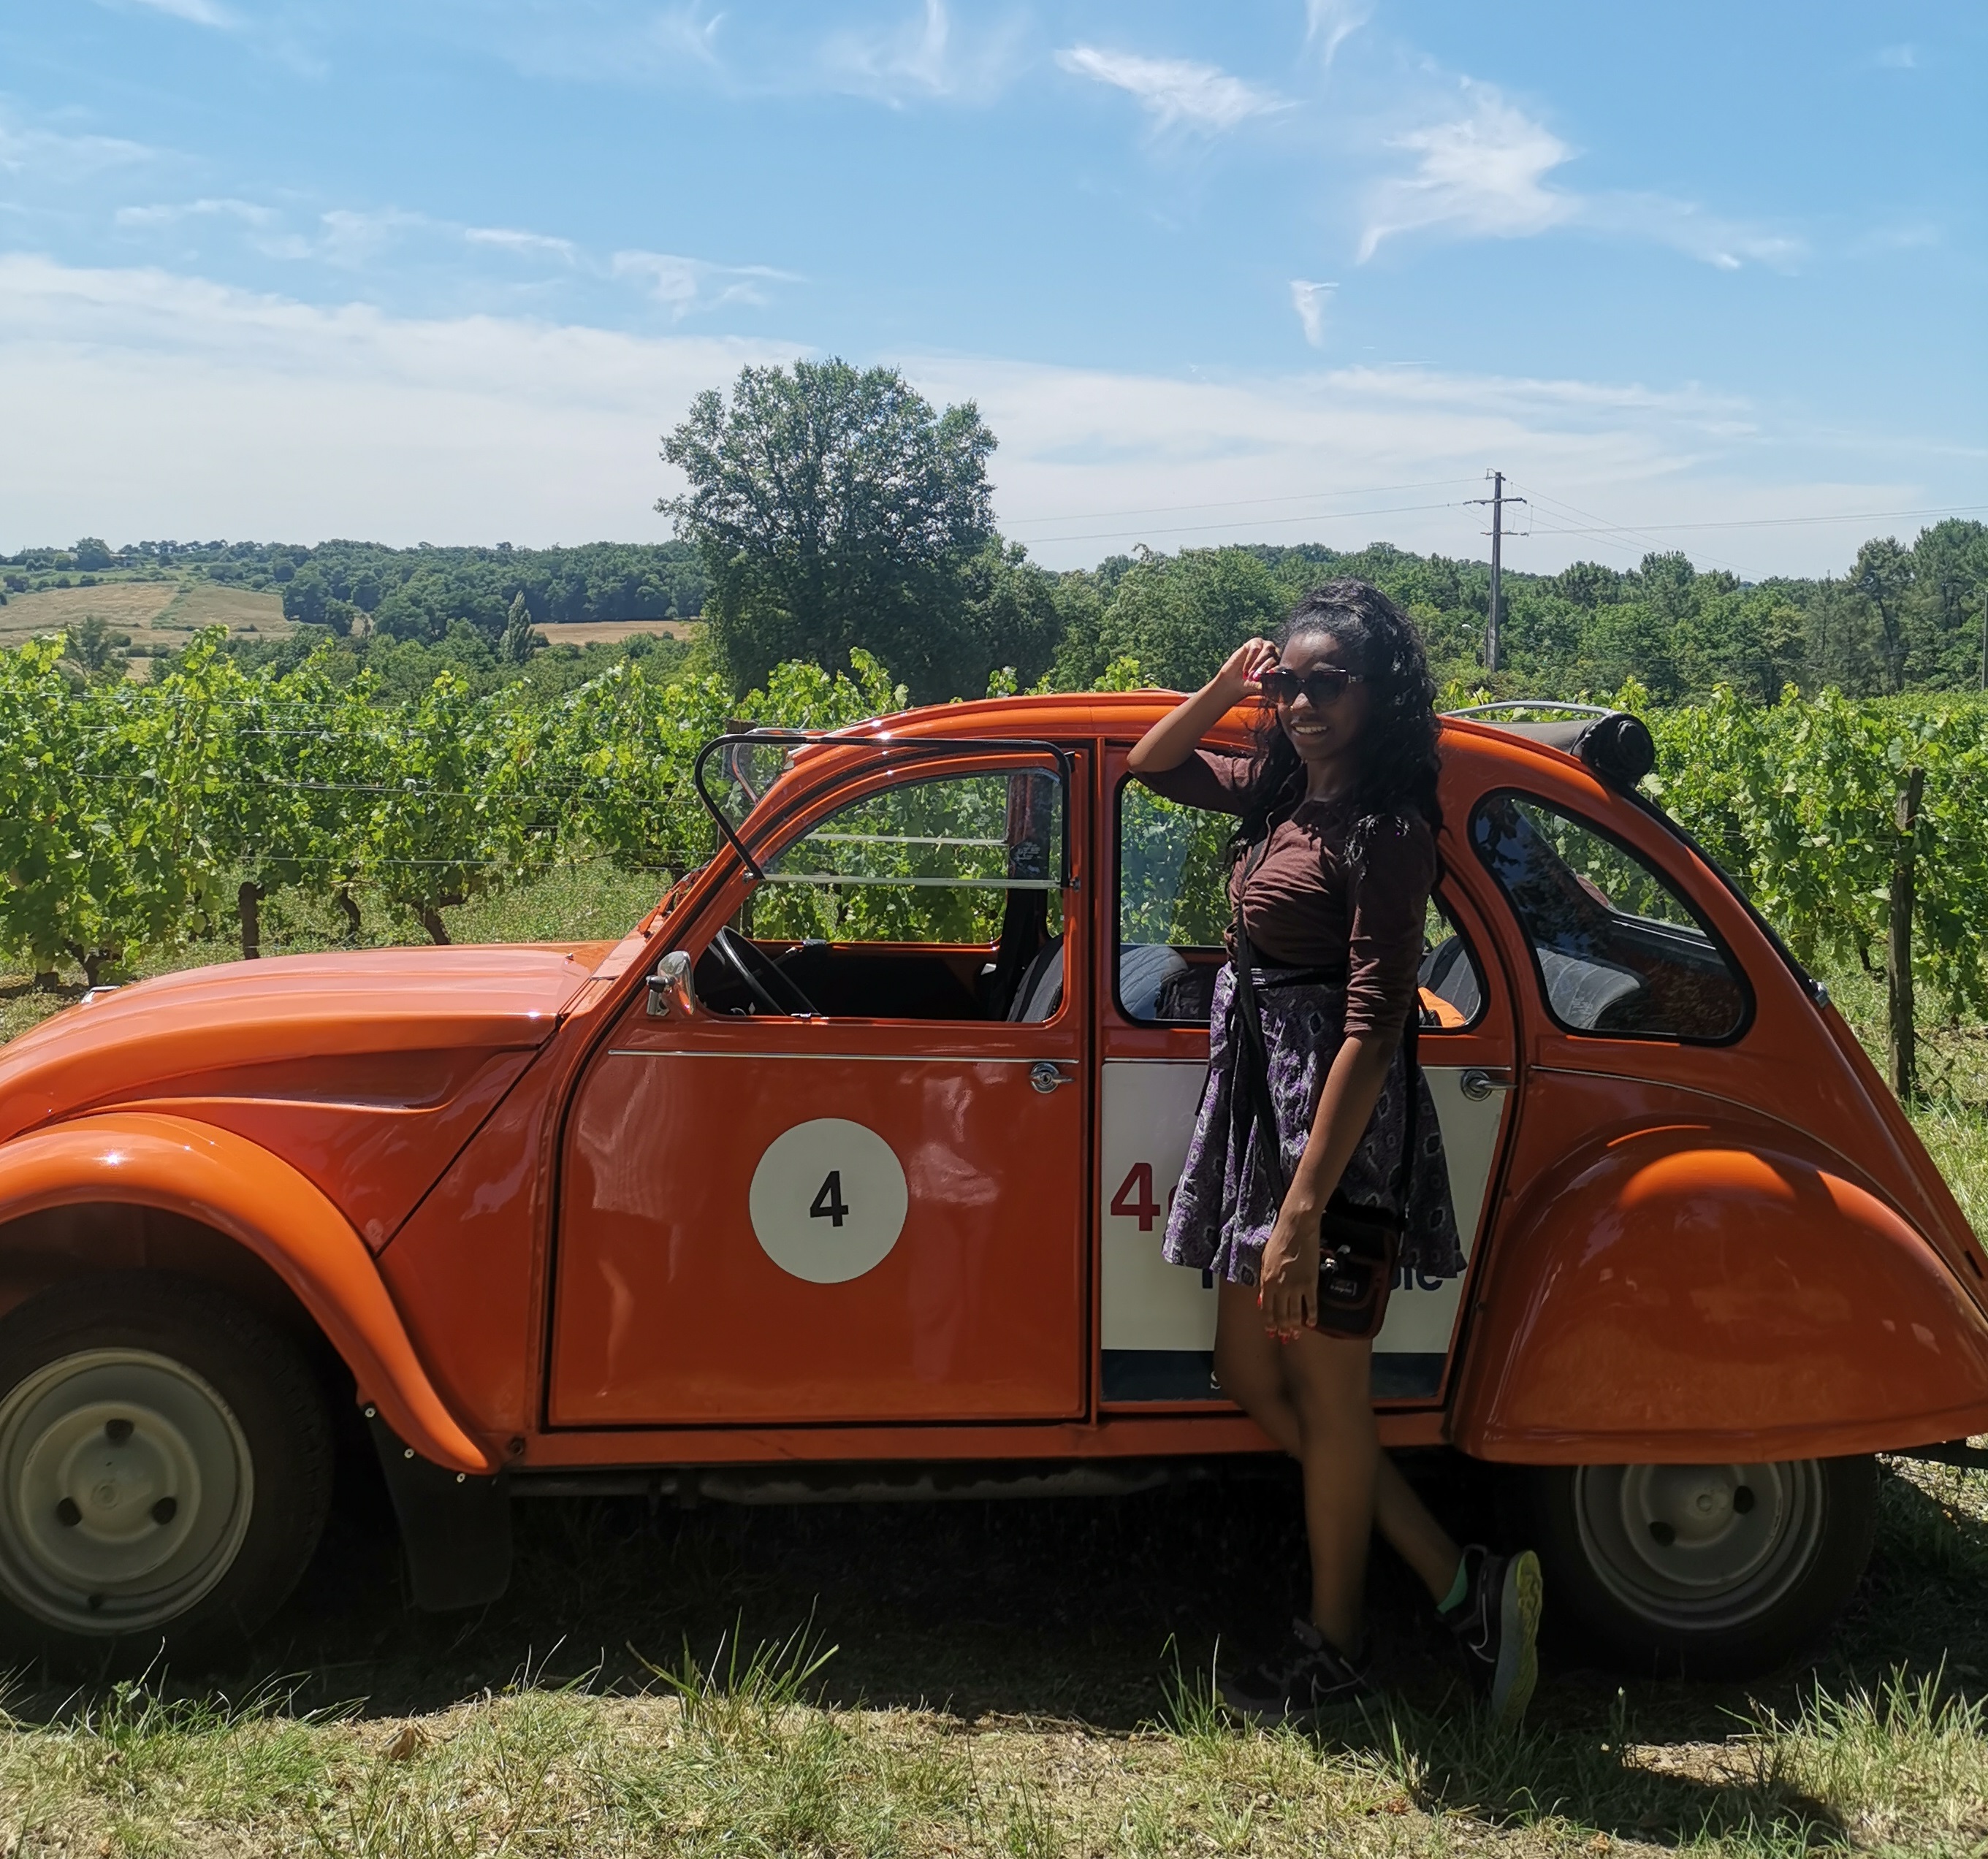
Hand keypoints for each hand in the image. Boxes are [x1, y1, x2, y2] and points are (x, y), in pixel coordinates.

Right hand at [1210, 638, 1277, 705]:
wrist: (1234, 681)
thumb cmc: (1249, 684)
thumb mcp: (1258, 686)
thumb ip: (1266, 685)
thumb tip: (1274, 686)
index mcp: (1279, 664)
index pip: (1281, 665)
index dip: (1276, 669)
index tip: (1270, 675)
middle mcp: (1275, 654)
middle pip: (1274, 657)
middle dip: (1264, 668)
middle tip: (1255, 678)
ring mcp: (1265, 646)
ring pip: (1267, 650)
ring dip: (1258, 663)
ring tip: (1249, 675)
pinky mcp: (1255, 642)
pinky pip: (1255, 648)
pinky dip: (1250, 659)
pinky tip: (1245, 670)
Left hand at [1257, 1197, 1319, 1339]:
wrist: (1296, 1230)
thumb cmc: (1278, 1242)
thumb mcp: (1264, 1262)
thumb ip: (1265, 1283)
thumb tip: (1264, 1300)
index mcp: (1267, 1282)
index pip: (1267, 1309)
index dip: (1269, 1323)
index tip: (1271, 1331)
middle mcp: (1280, 1288)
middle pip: (1281, 1315)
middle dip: (1282, 1328)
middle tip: (1284, 1336)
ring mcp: (1296, 1287)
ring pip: (1295, 1314)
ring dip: (1295, 1327)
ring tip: (1295, 1334)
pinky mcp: (1311, 1283)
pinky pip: (1311, 1305)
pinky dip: (1312, 1316)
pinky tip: (1312, 1324)